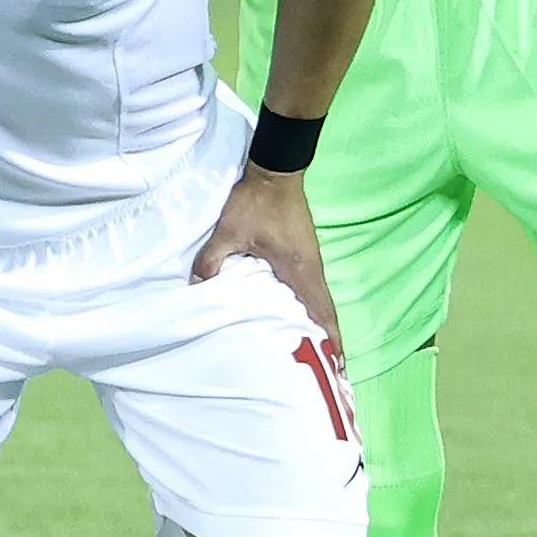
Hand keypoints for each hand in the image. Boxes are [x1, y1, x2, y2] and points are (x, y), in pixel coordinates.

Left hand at [193, 165, 342, 348]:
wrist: (275, 171)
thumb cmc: (256, 202)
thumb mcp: (229, 231)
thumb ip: (212, 259)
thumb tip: (198, 285)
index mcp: (300, 268)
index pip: (321, 310)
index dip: (330, 338)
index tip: (338, 364)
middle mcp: (311, 267)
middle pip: (324, 310)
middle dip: (327, 337)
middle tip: (328, 366)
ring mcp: (310, 258)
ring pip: (317, 298)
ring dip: (318, 320)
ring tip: (315, 346)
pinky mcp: (302, 251)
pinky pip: (309, 285)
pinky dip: (309, 304)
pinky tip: (297, 313)